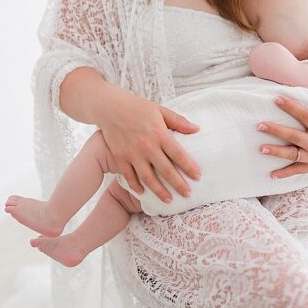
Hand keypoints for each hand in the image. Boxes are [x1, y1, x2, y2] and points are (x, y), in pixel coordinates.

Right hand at [95, 88, 200, 202]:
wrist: (110, 107)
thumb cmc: (137, 107)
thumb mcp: (160, 110)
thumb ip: (179, 121)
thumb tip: (196, 129)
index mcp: (159, 133)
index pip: (178, 155)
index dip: (189, 167)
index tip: (197, 177)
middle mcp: (147, 146)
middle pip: (166, 170)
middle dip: (178, 184)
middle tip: (187, 194)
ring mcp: (133, 153)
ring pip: (148, 178)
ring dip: (159, 191)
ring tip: (168, 200)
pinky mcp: (120, 157)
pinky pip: (129, 176)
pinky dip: (136, 186)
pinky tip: (143, 193)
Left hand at [257, 84, 307, 178]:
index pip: (304, 116)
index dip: (290, 106)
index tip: (276, 99)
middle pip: (293, 137)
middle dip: (276, 131)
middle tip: (260, 125)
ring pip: (292, 155)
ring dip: (275, 152)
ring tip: (260, 148)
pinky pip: (297, 171)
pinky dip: (284, 174)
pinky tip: (271, 175)